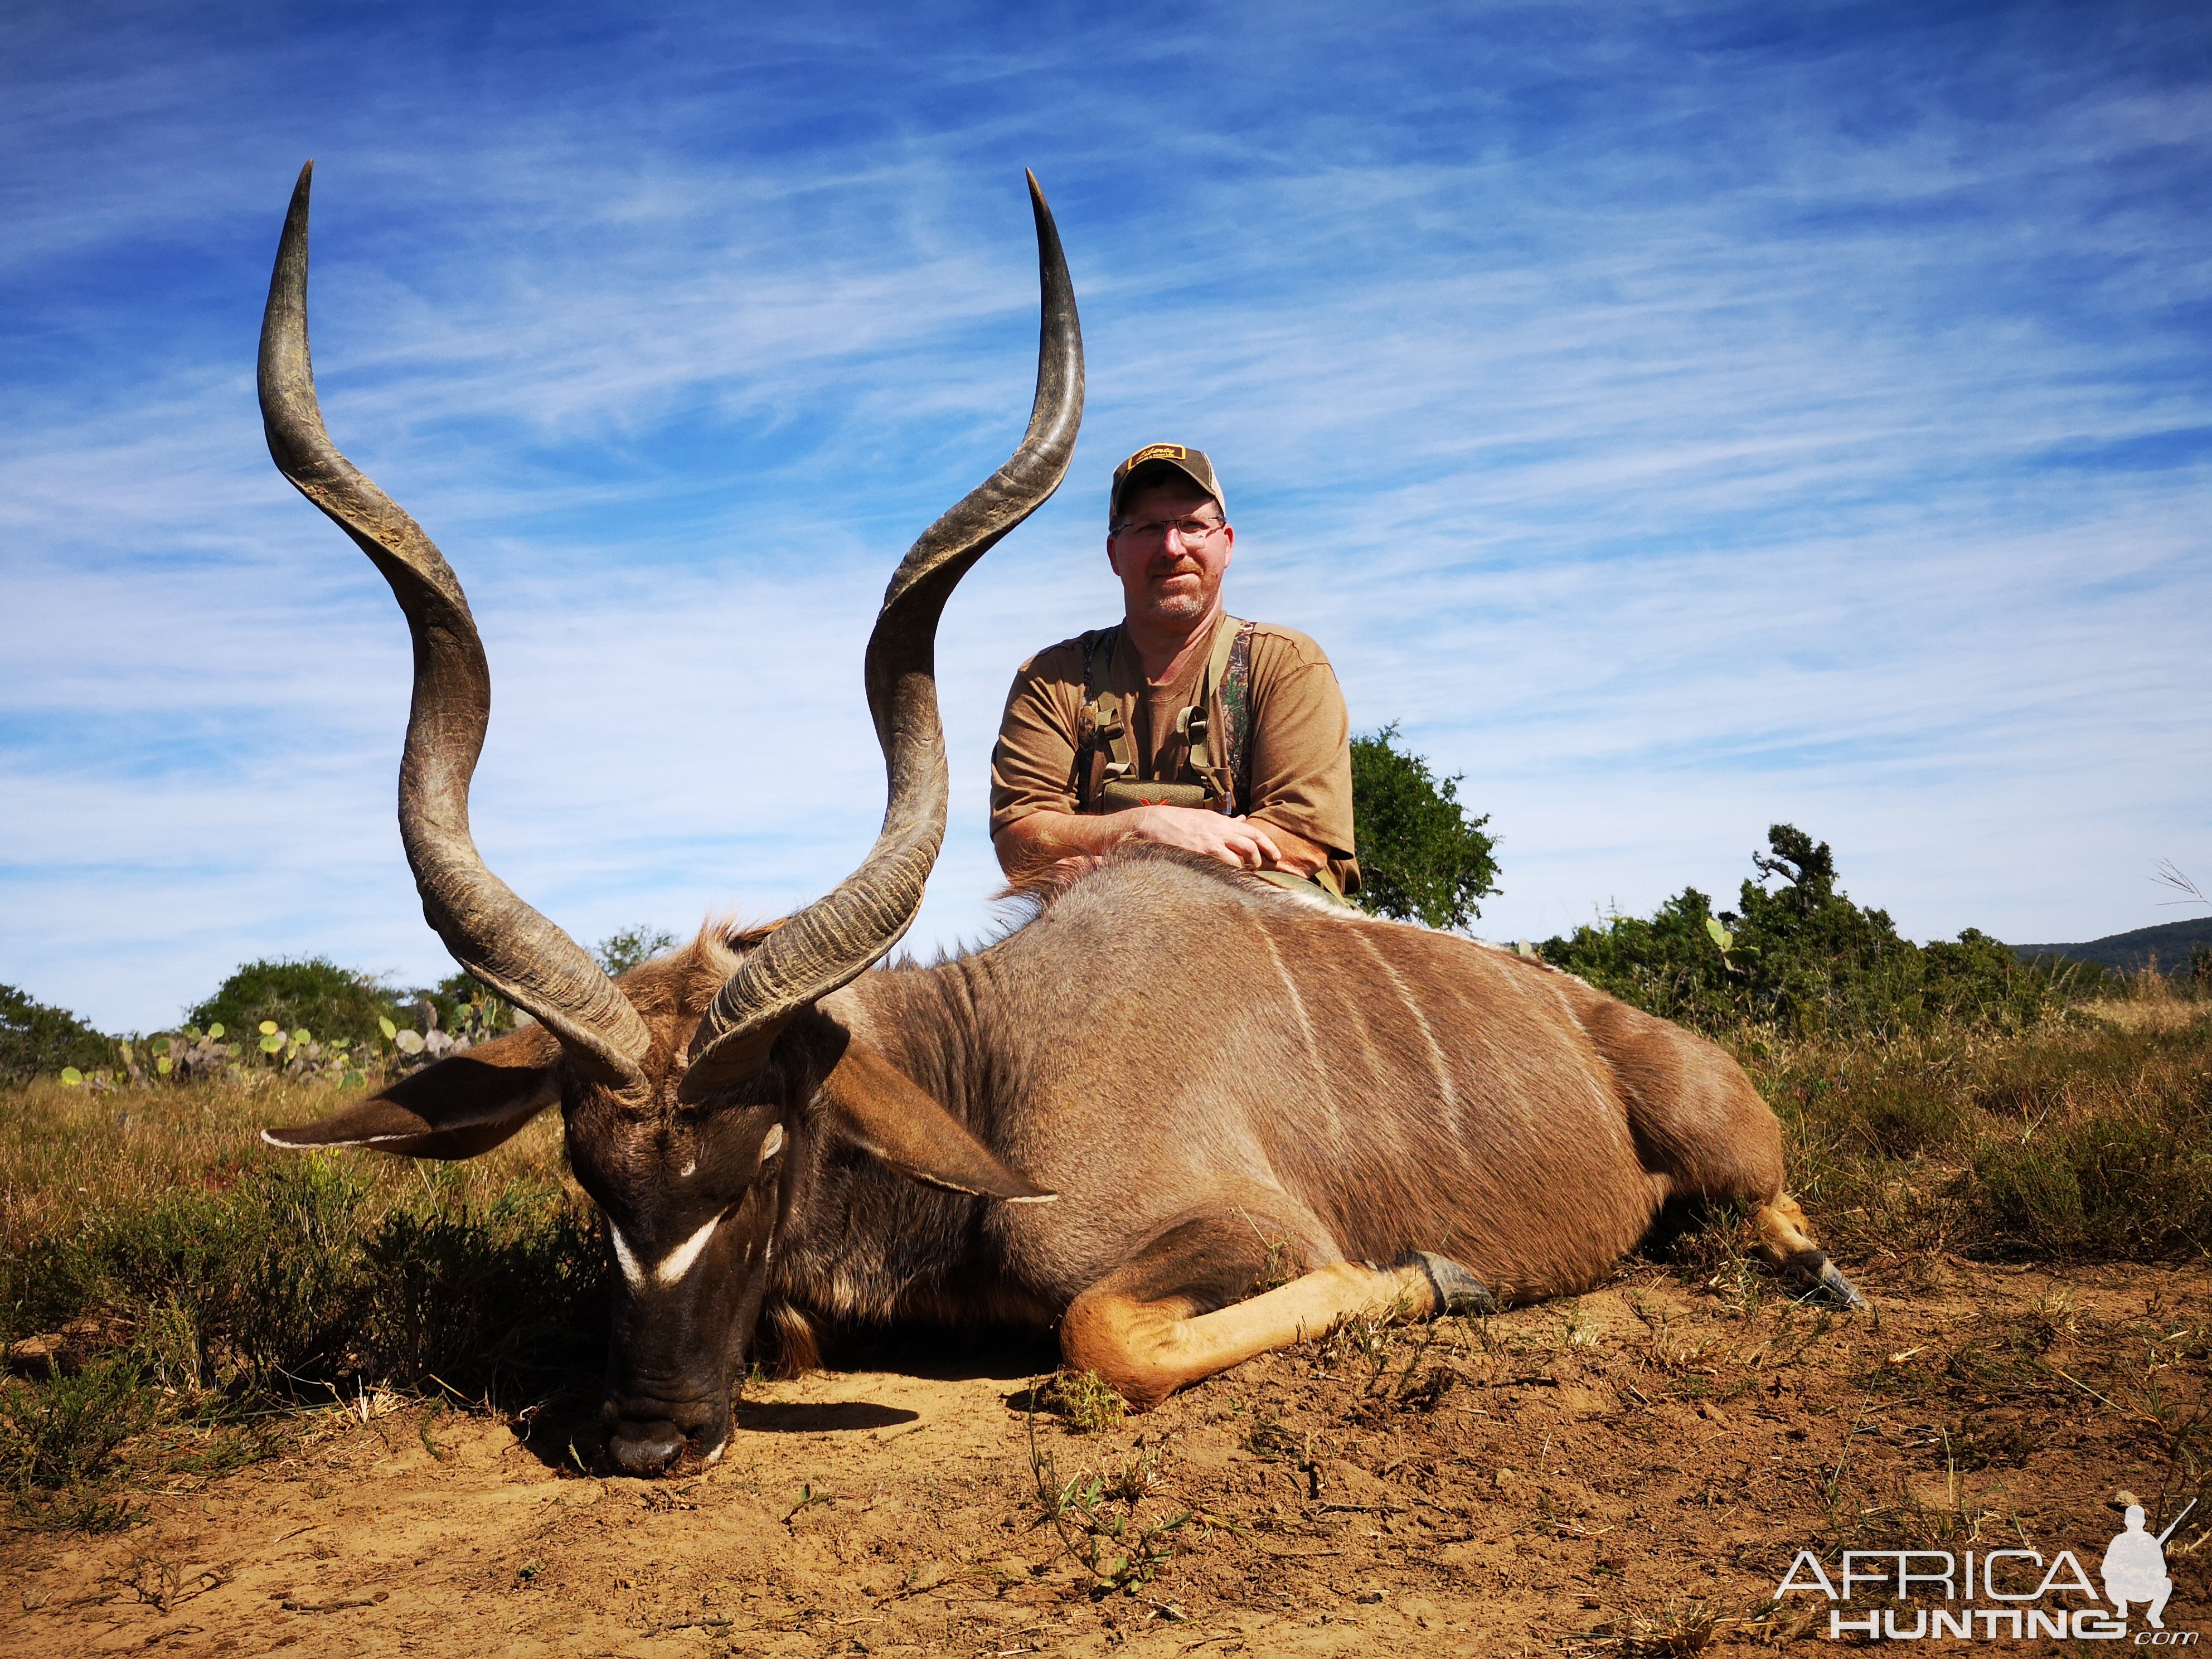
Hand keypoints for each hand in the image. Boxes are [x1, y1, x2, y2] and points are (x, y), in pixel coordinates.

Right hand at [1123, 805, 1284, 870]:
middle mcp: (1219, 830)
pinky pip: (1222, 866)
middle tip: (1257, 868)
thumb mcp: (1205, 817)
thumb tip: (1242, 820)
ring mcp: (1210, 841)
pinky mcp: (1199, 853)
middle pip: (1251, 844)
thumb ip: (1225, 822)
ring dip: (1244, 868)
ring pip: (1239, 857)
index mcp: (1221, 821)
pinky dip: (1228, 874)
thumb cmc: (1177, 821)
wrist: (1152, 823)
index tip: (1277, 856)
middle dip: (1259, 858)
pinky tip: (1226, 880)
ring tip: (1241, 875)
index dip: (1268, 844)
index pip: (1253, 831)